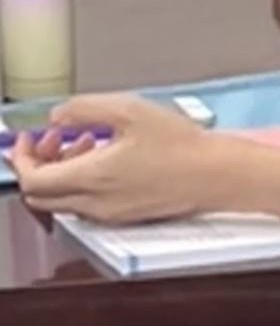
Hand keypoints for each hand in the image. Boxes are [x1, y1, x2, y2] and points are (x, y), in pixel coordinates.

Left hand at [10, 94, 216, 223]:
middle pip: (41, 196)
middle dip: (38, 164)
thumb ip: (86, 108)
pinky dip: (81, 180)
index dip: (21, 158)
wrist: (212, 175)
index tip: (27, 137)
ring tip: (86, 140)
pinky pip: (84, 203)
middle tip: (55, 137)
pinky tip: (105, 156)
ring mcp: (107, 214)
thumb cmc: (178, 143)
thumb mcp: (130, 110)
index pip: (33, 180)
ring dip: (61, 170)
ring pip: (62, 200)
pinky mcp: (121, 216)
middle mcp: (93, 204)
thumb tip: (58, 116)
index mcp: (91, 178)